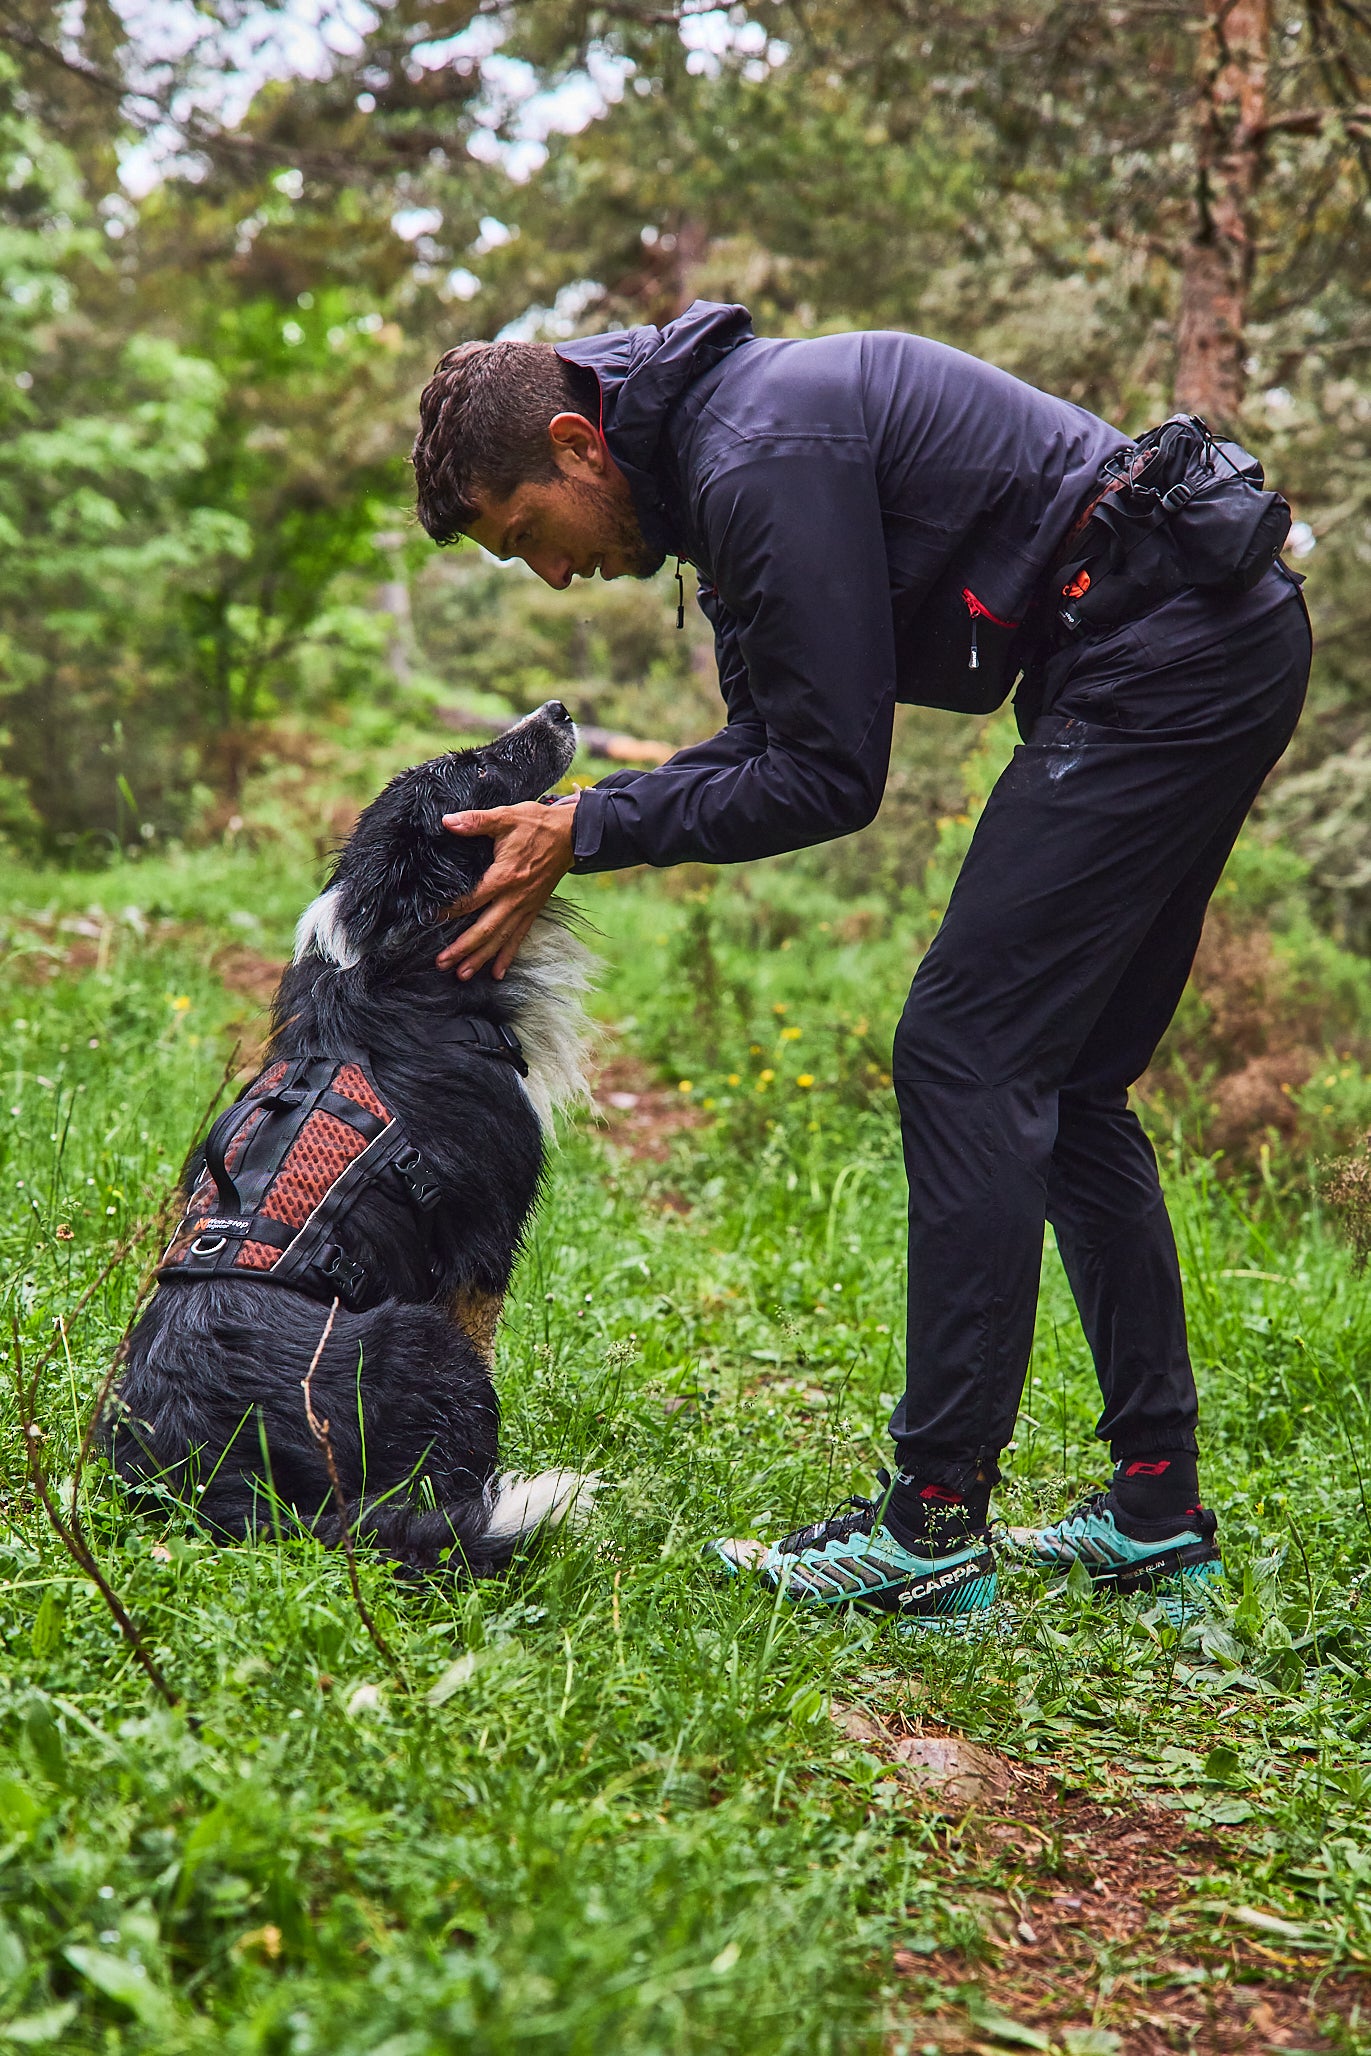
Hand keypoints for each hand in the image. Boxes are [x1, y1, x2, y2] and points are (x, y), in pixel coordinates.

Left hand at [436, 798, 577, 979]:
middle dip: (463, 949)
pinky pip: (519, 938)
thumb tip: (447, 821)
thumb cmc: (537, 824)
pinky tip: (497, 973)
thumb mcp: (506, 817)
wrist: (572, 835)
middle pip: (485, 929)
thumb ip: (476, 821)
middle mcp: (515, 898)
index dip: (449, 911)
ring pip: (501, 939)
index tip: (429, 920)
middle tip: (442, 963)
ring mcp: (525, 907)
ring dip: (481, 958)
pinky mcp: (533, 910)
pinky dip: (508, 956)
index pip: (472, 900)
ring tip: (462, 974)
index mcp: (505, 876)